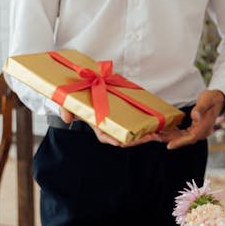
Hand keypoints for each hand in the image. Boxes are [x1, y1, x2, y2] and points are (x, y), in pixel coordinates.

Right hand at [60, 108, 174, 148]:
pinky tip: (159, 122)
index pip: (108, 138)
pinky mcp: (127, 112)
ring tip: (158, 132)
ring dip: (146, 133)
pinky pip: (138, 121)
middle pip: (125, 138)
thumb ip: (65, 109)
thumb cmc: (77, 97)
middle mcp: (110, 125)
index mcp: (98, 126)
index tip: (126, 142)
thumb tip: (66, 118)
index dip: (118, 141)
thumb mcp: (69, 102)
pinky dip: (148, 124)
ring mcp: (119, 119)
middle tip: (151, 136)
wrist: (85, 83)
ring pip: (134, 132)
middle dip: (138, 139)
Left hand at [157, 89, 224, 149]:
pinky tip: (162, 131)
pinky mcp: (193, 129)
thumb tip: (195, 116)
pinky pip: (181, 134)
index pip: (192, 137)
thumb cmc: (212, 98)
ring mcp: (197, 131)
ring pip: (180, 137)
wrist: (218, 99)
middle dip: (168, 139)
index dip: (180, 142)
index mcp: (205, 127)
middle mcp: (201, 132)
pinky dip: (171, 133)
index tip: (169, 145)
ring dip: (167, 136)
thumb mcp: (207, 100)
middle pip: (183, 139)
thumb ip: (200, 109)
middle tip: (153, 137)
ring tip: (153, 135)